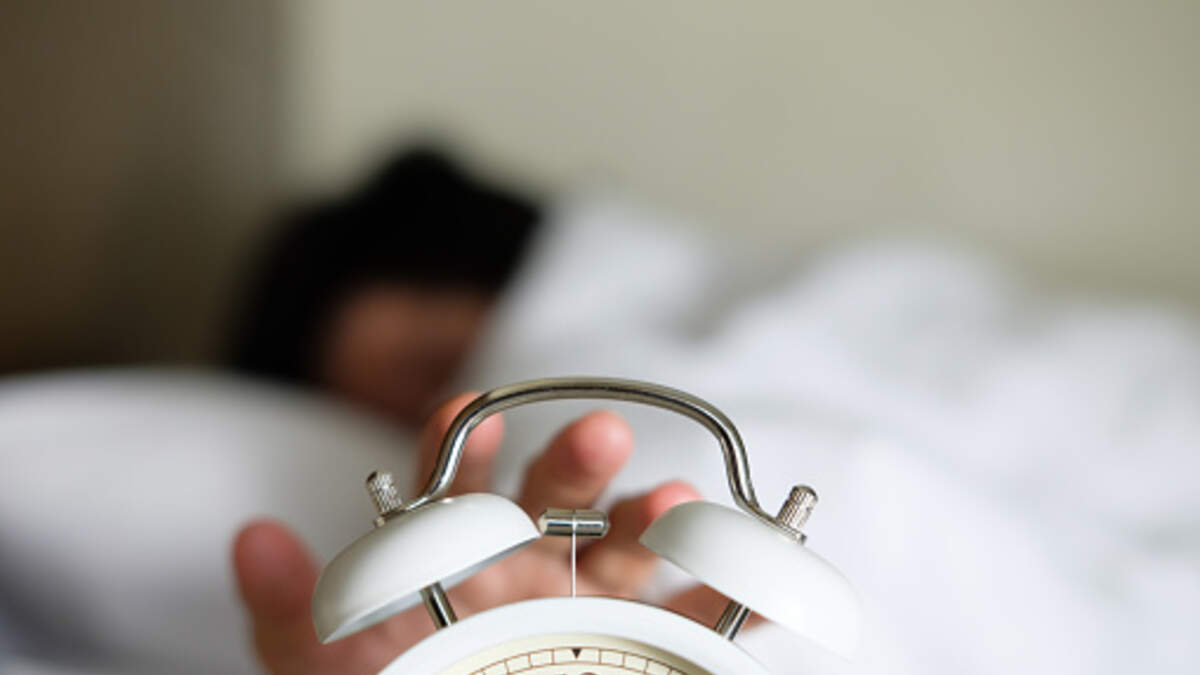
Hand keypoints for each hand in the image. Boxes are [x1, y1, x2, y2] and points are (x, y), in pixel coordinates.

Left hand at [233, 393, 750, 673]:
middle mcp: (530, 560)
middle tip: (599, 432)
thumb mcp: (329, 660)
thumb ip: (297, 607)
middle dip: (577, 459)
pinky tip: (743, 572)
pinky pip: (692, 613)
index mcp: (458, 550)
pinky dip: (724, 590)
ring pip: (627, 540)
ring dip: (655, 514)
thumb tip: (251, 538)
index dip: (460, 449)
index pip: (459, 484)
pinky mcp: (640, 640)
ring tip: (675, 502)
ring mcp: (588, 597)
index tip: (464, 415)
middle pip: (558, 494)